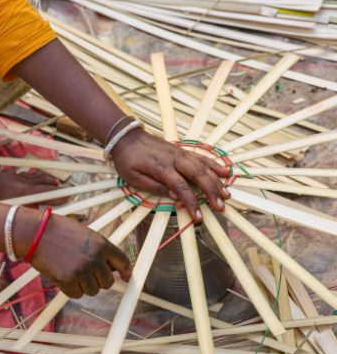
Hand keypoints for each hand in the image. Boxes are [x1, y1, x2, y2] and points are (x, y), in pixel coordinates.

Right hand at [15, 210, 130, 297]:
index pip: (122, 262)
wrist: (36, 233)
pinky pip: (77, 295)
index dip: (126, 271)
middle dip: (100, 280)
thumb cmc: (61, 231)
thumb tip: (112, 268)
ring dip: (85, 285)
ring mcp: (82, 271)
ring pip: (93, 290)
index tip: (126, 277)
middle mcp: (95, 259)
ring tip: (73, 271)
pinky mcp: (67, 281)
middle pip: (108, 282)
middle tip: (88, 273)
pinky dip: (72, 290)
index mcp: (102, 244)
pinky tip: (64, 277)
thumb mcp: (87, 235)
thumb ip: (101, 250)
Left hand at [111, 129, 230, 219]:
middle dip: (212, 192)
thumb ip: (155, 187)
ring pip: (204, 166)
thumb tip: (175, 197)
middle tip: (221, 206)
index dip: (192, 204)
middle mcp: (175, 159)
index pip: (181, 188)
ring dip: (217, 181)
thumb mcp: (133, 178)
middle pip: (199, 176)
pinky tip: (225, 172)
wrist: (126, 137)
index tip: (199, 217)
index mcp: (161, 168)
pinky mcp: (182, 151)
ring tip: (227, 194)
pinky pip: (201, 158)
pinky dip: (214, 165)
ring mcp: (180, 154)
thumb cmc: (127, 159)